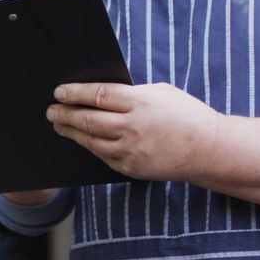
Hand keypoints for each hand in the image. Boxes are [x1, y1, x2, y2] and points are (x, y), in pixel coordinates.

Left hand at [46, 82, 222, 181]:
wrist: (208, 150)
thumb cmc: (187, 116)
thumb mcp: (161, 92)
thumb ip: (132, 93)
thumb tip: (101, 93)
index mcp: (140, 102)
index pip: (98, 95)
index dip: (75, 93)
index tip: (59, 92)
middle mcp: (132, 127)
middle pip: (88, 119)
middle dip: (65, 114)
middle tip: (51, 111)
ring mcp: (130, 150)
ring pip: (91, 140)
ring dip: (71, 132)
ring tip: (59, 125)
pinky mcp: (131, 168)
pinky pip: (103, 156)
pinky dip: (90, 146)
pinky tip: (82, 140)